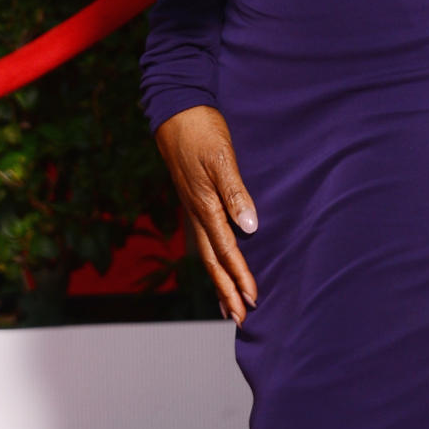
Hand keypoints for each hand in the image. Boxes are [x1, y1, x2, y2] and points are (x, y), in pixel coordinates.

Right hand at [155, 105, 258, 324]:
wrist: (175, 108)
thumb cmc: (201, 130)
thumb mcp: (221, 158)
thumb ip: (235, 193)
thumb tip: (250, 228)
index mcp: (204, 205)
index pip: (226, 250)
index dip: (239, 276)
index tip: (252, 300)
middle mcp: (196, 211)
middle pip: (212, 261)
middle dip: (226, 290)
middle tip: (239, 319)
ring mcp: (192, 205)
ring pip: (205, 252)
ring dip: (218, 280)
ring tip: (227, 305)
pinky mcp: (193, 196)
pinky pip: (203, 236)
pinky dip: (212, 257)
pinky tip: (216, 262)